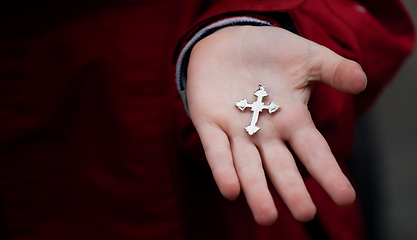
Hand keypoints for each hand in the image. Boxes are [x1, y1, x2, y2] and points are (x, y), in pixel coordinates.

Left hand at [186, 26, 366, 224]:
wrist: (228, 39)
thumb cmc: (269, 51)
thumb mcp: (306, 56)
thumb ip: (333, 69)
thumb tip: (362, 81)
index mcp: (291, 119)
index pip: (313, 151)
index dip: (328, 173)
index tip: (345, 197)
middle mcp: (265, 132)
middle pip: (280, 166)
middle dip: (291, 190)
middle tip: (304, 214)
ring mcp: (236, 130)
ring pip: (247, 166)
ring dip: (255, 190)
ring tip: (266, 216)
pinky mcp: (208, 123)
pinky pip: (215, 149)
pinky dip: (222, 168)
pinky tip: (230, 189)